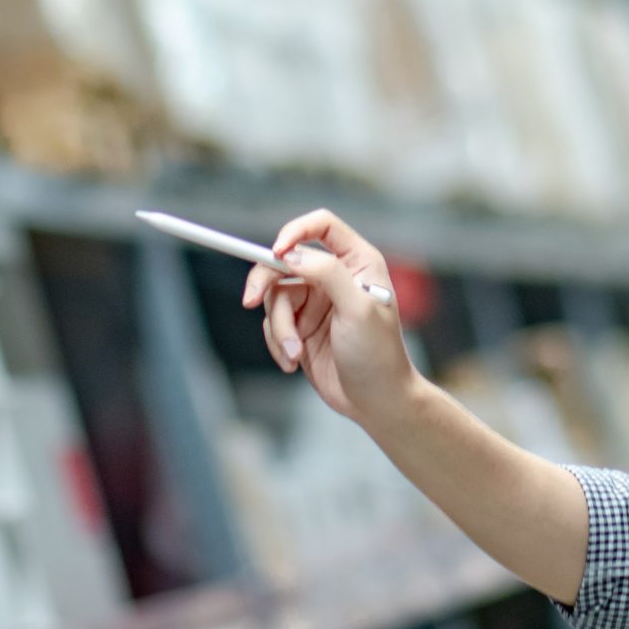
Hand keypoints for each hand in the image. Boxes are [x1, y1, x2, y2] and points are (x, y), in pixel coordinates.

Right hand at [241, 209, 413, 423]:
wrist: (376, 403)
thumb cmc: (378, 354)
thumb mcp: (357, 308)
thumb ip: (326, 273)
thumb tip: (291, 254)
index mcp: (358, 262)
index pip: (321, 226)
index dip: (294, 232)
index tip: (277, 253)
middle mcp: (334, 276)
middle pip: (285, 260)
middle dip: (265, 281)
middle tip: (250, 300)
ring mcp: (316, 302)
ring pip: (274, 297)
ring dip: (279, 328)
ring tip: (295, 353)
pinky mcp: (300, 327)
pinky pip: (272, 324)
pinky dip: (277, 343)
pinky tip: (294, 363)